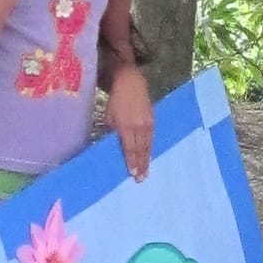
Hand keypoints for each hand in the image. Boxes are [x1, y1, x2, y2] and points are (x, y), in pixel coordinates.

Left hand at [106, 64, 153, 179]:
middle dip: (141, 165)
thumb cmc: (116, 100)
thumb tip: (116, 147)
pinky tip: (149, 157)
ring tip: (146, 173)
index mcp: (126, 126)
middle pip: (140, 150)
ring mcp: (148, 123)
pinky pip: (152, 139)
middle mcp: (139, 126)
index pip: (129, 148)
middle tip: (142, 179)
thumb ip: (114, 132)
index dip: (132, 162)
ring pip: (148, 146)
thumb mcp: (109, 116)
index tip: (133, 174)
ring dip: (147, 160)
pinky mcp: (153, 120)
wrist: (131, 82)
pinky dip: (150, 149)